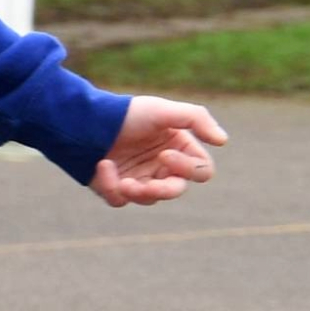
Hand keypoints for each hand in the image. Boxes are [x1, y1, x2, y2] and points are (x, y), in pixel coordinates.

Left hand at [91, 95, 224, 206]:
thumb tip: (223, 140)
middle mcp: (162, 168)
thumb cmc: (128, 114)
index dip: (188, 168)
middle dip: (163, 190)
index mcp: (179, 150)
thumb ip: (196, 119)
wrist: (86, 119)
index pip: (201, 171)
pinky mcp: (114, 187)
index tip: (164, 154)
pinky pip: (119, 199)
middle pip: (176, 190)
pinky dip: (111, 186)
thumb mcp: (163, 110)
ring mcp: (138, 179)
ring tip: (123, 182)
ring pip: (149, 200)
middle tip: (146, 185)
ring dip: (138, 192)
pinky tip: (103, 165)